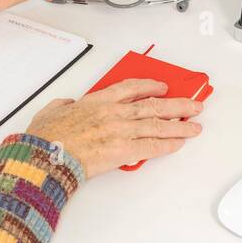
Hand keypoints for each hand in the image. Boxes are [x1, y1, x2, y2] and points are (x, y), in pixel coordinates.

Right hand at [25, 79, 203, 177]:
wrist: (47, 156)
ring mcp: (121, 130)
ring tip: (195, 126)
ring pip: (158, 124)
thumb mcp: (51, 111)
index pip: (130, 88)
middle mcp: (114, 112)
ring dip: (180, 125)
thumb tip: (67, 105)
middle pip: (153, 105)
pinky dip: (168, 144)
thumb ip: (63, 106)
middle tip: (192, 105)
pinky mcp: (123, 150)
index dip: (150, 86)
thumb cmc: (46, 137)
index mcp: (97, 101)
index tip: (162, 87)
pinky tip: (179, 143)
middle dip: (177, 105)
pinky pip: (153, 146)